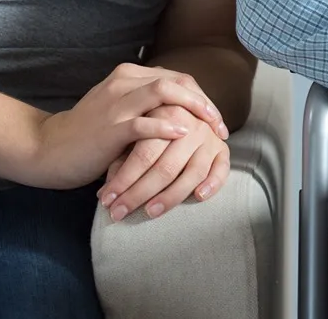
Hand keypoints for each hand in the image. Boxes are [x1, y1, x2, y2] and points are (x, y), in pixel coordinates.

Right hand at [31, 64, 225, 189]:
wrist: (49, 149)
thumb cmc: (88, 135)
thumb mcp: (119, 111)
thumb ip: (145, 105)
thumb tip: (182, 114)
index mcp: (128, 76)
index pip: (176, 77)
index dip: (200, 96)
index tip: (215, 119)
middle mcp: (124, 82)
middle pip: (177, 81)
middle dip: (204, 102)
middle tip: (220, 126)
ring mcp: (117, 103)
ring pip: (165, 93)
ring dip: (194, 109)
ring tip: (210, 128)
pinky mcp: (111, 127)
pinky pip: (145, 122)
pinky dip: (167, 126)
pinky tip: (183, 135)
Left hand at [98, 103, 230, 220]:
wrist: (180, 114)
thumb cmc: (148, 130)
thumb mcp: (133, 138)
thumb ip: (122, 159)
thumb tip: (105, 192)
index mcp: (164, 114)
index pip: (143, 154)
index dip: (124, 179)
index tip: (106, 199)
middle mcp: (190, 125)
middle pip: (165, 166)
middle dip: (139, 193)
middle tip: (118, 213)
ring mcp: (208, 138)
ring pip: (192, 173)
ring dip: (171, 196)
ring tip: (150, 213)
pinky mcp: (222, 150)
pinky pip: (222, 169)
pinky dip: (213, 183)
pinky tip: (199, 197)